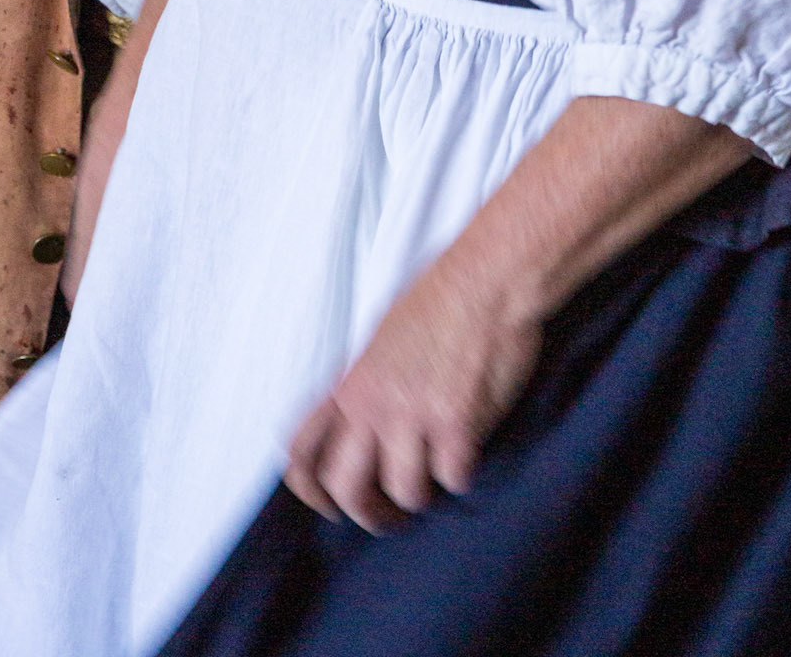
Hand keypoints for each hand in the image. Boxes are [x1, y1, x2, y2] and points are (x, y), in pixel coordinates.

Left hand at [285, 246, 541, 532]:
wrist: (488, 277)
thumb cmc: (441, 296)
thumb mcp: (382, 336)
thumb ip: (366, 382)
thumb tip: (359, 420)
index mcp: (350, 381)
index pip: (302, 449)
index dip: (308, 489)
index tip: (327, 504)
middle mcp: (372, 402)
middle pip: (346, 488)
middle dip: (369, 513)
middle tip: (391, 515)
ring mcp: (413, 415)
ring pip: (405, 493)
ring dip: (424, 493)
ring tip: (438, 472)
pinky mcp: (456, 424)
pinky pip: (453, 480)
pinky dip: (464, 473)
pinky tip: (471, 449)